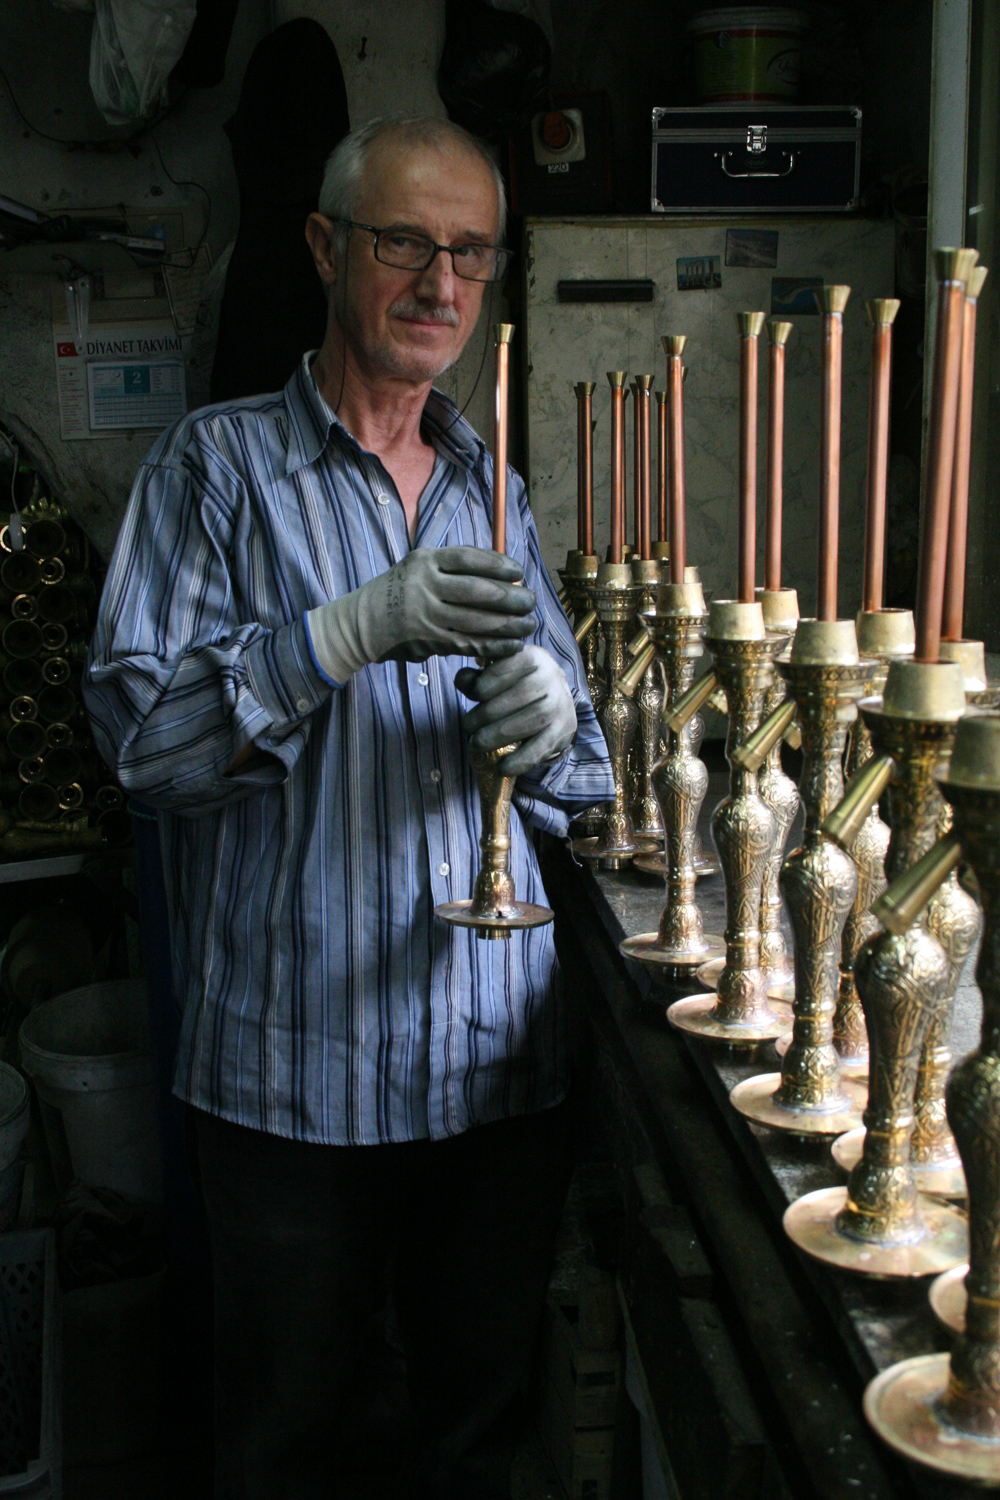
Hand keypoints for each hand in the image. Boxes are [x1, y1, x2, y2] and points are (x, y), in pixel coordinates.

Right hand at [306, 547, 535, 681]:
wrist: (361, 624)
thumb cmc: (400, 592)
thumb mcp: (418, 568)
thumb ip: (452, 569)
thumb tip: (502, 576)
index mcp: (424, 561)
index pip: (468, 559)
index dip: (498, 565)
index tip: (518, 572)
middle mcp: (424, 585)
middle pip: (477, 591)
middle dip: (510, 598)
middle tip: (530, 601)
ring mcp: (425, 615)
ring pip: (476, 620)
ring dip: (508, 625)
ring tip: (528, 624)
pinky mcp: (428, 641)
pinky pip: (468, 643)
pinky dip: (493, 646)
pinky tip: (511, 644)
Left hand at [455, 646, 577, 776]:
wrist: (556, 698)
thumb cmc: (517, 684)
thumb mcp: (498, 674)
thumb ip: (476, 678)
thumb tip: (463, 680)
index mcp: (532, 657)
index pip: (507, 668)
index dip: (486, 683)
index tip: (474, 695)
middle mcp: (551, 678)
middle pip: (519, 696)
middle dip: (487, 714)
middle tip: (468, 726)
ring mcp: (561, 705)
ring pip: (531, 720)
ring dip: (499, 735)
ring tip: (477, 744)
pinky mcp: (564, 730)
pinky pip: (543, 746)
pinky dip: (522, 760)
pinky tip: (503, 767)